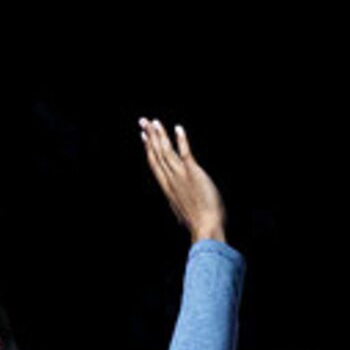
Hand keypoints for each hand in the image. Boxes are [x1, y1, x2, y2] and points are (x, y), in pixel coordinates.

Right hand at [139, 118, 226, 243]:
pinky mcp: (193, 173)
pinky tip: (178, 128)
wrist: (206, 229)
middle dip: (150, 135)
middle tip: (143, 121)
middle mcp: (171, 179)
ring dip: (160, 134)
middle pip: (157, 153)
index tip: (143, 136)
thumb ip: (179, 208)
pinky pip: (185, 152)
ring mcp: (181, 176)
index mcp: (167, 188)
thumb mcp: (183, 215)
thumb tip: (179, 214)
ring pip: (166, 151)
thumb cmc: (198, 225)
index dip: (148, 148)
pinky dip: (181, 140)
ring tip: (154, 121)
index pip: (155, 164)